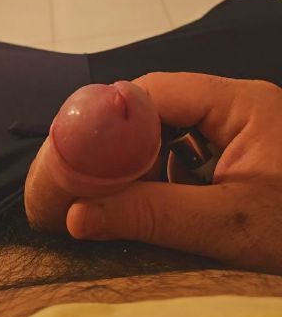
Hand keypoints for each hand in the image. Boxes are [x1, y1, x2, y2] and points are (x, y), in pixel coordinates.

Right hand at [67, 73, 281, 273]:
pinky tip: (142, 204)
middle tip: (83, 180)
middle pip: (157, 109)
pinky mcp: (233, 157)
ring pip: (165, 135)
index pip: (159, 91)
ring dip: (137, 165)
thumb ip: (153, 215)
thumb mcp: (228, 225)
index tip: (75, 154)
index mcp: (243, 104)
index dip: (111, 118)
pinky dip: (158, 179)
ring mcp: (235, 131)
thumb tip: (76, 215)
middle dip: (119, 146)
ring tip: (107, 197)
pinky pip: (181, 156)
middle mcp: (236, 107)